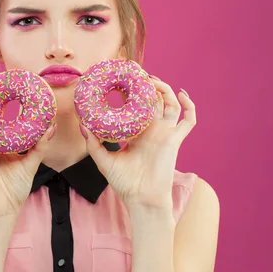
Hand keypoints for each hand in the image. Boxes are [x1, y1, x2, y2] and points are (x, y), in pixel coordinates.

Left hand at [81, 76, 195, 210]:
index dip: (132, 91)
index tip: (122, 78)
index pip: (136, 106)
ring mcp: (165, 133)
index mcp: (137, 132)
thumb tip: (82, 125)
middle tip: (137, 72)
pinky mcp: (174, 139)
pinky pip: (188, 121)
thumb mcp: (104, 160)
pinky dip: (189, 106)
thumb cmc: (125, 183)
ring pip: (170, 104)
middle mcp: (152, 130)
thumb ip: (94, 143)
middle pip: (154, 100)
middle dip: (148, 85)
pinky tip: (182, 94)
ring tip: (152, 80)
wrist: (141, 199)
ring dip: (165, 89)